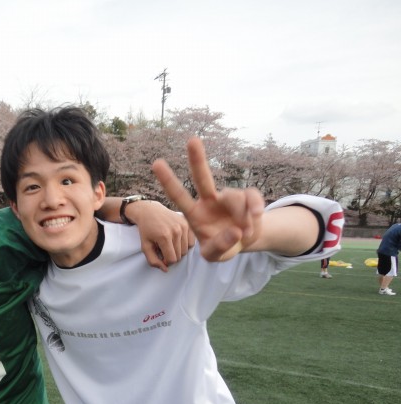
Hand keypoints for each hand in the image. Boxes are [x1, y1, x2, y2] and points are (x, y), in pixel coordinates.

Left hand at [126, 200, 195, 271]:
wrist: (150, 211)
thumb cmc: (146, 230)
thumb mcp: (145, 246)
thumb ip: (152, 261)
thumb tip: (165, 270)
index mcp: (164, 237)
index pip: (172, 260)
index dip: (166, 262)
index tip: (160, 256)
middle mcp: (176, 231)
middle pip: (179, 256)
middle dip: (171, 256)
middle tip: (163, 249)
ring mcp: (183, 226)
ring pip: (186, 250)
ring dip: (178, 251)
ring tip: (169, 244)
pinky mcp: (187, 223)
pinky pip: (191, 242)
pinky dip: (184, 244)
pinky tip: (176, 240)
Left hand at [152, 137, 263, 261]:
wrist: (242, 242)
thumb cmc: (220, 247)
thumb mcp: (214, 256)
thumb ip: (220, 246)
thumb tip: (234, 231)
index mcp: (194, 214)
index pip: (178, 196)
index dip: (168, 181)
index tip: (156, 163)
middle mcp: (209, 201)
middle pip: (203, 177)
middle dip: (197, 159)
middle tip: (192, 140)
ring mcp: (228, 198)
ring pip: (235, 197)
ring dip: (242, 216)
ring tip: (244, 233)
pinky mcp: (247, 198)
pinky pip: (252, 198)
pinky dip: (255, 210)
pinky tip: (255, 220)